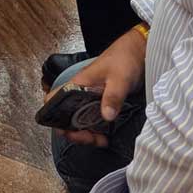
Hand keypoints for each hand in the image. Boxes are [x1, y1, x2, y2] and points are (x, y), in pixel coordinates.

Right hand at [57, 27, 145, 144]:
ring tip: (100, 140)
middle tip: (89, 138)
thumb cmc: (124, 59)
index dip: (53, 116)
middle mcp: (80, 93)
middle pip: (66, 117)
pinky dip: (96, 132)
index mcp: (78, 84)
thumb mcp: (119, 79)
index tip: (67, 129)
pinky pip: (92, 122)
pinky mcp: (101, 104)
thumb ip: (112, 97)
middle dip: (74, 132)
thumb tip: (106, 117)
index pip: (53, 99)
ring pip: (79, 122)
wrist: (139, 52)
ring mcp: (90, 100)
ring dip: (86, 135)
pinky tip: (106, 136)